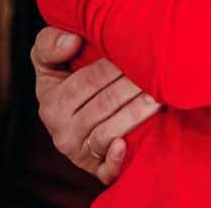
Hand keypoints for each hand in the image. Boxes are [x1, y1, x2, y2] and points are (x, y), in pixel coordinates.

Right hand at [31, 25, 159, 184]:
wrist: (72, 119)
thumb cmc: (66, 80)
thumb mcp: (49, 61)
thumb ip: (49, 44)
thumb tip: (71, 40)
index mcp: (53, 103)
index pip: (88, 80)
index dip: (115, 64)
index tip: (139, 50)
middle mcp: (63, 131)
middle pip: (105, 104)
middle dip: (134, 85)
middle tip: (160, 70)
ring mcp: (80, 153)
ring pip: (109, 131)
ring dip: (136, 114)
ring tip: (160, 96)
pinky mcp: (96, 170)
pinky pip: (104, 170)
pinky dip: (114, 160)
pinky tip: (125, 145)